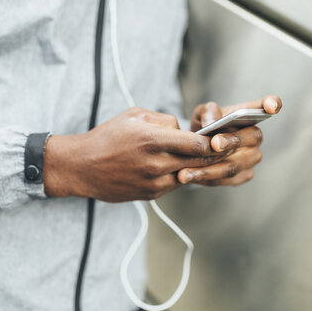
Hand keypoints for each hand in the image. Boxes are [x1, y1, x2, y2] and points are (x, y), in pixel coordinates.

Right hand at [43, 107, 233, 201]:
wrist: (81, 168)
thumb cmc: (107, 137)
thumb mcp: (134, 116)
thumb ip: (164, 121)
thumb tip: (185, 131)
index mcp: (153, 140)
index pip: (199, 145)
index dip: (217, 143)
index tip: (226, 138)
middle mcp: (156, 164)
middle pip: (200, 163)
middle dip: (217, 156)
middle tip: (230, 149)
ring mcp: (154, 182)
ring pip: (190, 175)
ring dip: (199, 167)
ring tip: (204, 157)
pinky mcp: (150, 194)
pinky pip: (175, 184)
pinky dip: (181, 174)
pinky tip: (179, 166)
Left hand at [178, 95, 281, 185]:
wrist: (198, 148)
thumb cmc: (204, 125)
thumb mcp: (201, 113)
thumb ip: (207, 113)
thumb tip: (211, 123)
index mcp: (249, 115)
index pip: (266, 105)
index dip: (272, 104)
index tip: (270, 106)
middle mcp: (255, 136)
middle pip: (250, 138)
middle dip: (231, 142)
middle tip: (214, 144)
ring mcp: (252, 157)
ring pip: (234, 165)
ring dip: (210, 169)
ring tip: (186, 172)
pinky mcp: (244, 174)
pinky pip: (226, 179)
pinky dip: (206, 178)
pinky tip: (188, 177)